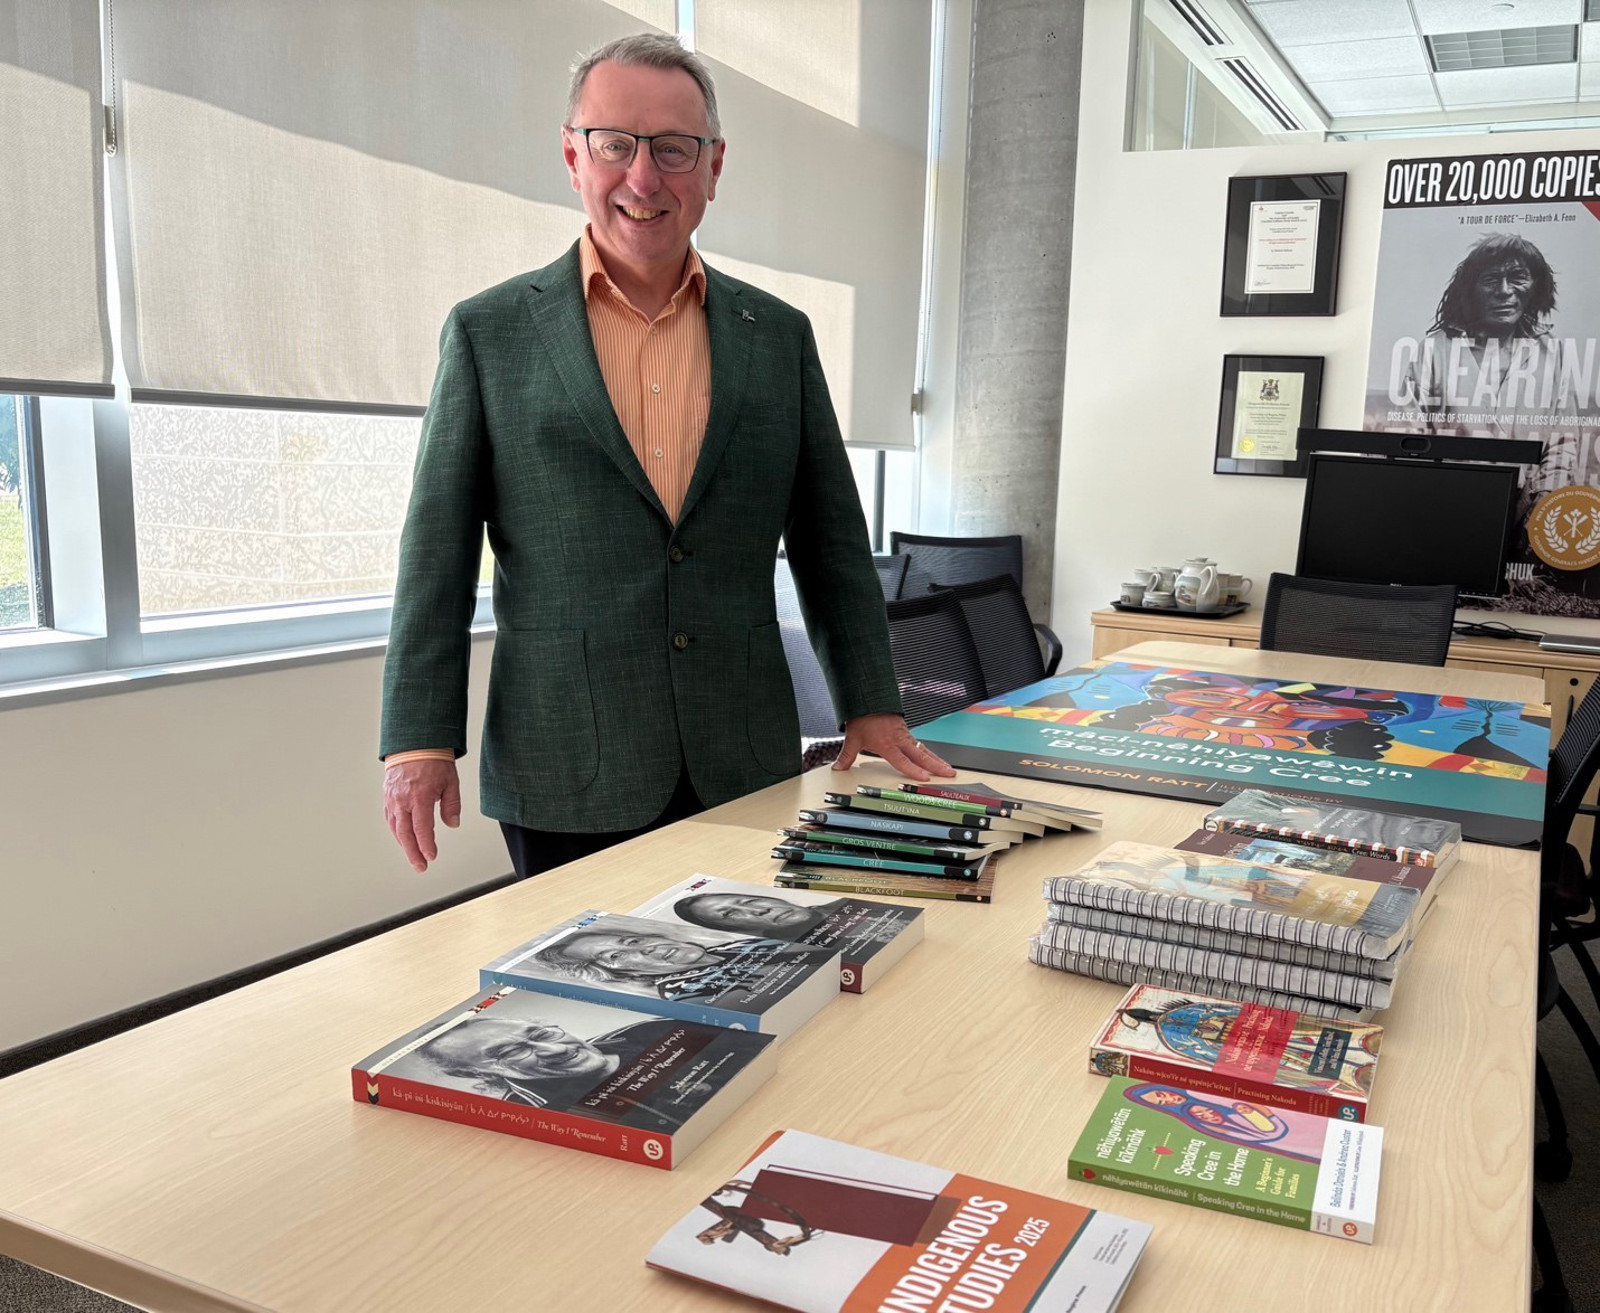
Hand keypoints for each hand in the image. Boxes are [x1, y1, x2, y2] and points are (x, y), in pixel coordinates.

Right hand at [383, 758, 461, 871]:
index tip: (431, 857)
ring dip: (405, 846)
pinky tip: (404, 840)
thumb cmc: (434, 760)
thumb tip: (453, 824)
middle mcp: (403, 800)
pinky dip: (397, 832)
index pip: (422, 828)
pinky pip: (391, 819)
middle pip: (405, 834)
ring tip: (415, 858)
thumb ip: (452, 805)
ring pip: (396, 828)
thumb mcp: (451, 781)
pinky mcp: (387, 797)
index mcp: (420, 796)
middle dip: (413, 853)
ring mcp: (393, 799)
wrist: (414, 743)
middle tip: (421, 867)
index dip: (426, 845)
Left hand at [832, 712, 955, 781]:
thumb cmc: (862, 717)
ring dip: (936, 759)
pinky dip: (928, 751)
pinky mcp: (906, 730)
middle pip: (921, 755)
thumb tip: (838, 767)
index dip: (914, 770)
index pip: (903, 761)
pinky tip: (932, 756)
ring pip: (924, 749)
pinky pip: (920, 743)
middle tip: (949, 773)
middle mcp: (899, 740)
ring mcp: (905, 735)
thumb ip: (847, 756)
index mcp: (887, 744)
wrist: (868, 696)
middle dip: (936, 765)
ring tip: (947, 768)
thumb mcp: (853, 738)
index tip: (926, 777)